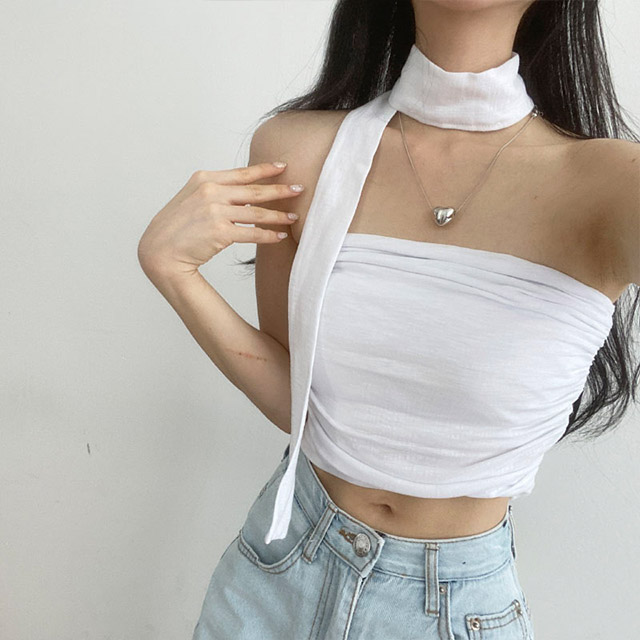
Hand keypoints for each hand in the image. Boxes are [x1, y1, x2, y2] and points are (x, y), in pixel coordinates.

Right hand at [137, 162, 302, 277]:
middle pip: (254, 190)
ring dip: (279, 216)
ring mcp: (215, 211)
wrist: (160, 250)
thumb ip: (216, 191)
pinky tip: (280, 236)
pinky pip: (252, 233)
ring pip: (257, 213)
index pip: (242, 173)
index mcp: (204, 179)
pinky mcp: (220, 232)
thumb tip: (245, 193)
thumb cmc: (177, 227)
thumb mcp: (191, 199)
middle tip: (300, 189)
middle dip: (280, 190)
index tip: (283, 166)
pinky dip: (268, 235)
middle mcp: (210, 191)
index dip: (265, 169)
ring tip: (294, 217)